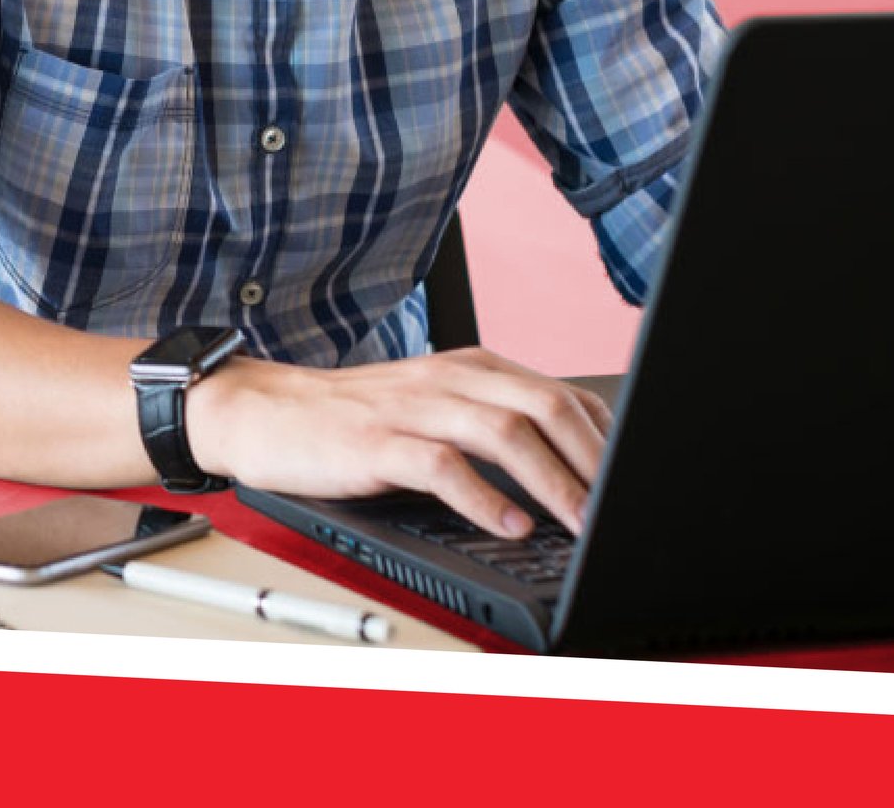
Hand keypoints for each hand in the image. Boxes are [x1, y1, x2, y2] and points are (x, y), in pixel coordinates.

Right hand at [183, 348, 613, 537]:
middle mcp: (446, 378)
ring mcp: (410, 407)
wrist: (262, 411)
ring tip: (581, 523)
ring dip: (552, 481)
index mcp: (467, 368)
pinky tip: (507, 525)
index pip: (560, 392)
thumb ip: (487, 424)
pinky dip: (482, 497)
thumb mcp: (428, 408)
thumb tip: (563, 471)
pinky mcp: (375, 441)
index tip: (631, 480)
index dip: (605, 438)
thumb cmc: (347, 420)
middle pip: (544, 404)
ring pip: (503, 431)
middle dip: (593, 459)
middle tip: (620, 508)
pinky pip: (441, 464)